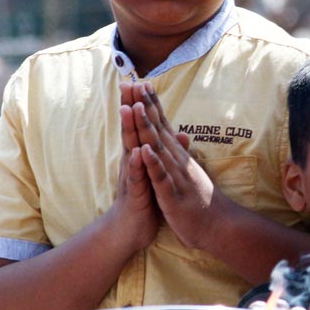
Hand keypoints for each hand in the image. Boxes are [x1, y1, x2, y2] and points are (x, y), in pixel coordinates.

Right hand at [116, 83, 160, 250]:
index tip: (142, 80)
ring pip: (131, 148)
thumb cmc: (146, 199)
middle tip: (129, 82)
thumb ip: (166, 152)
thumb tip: (181, 134)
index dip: (141, 104)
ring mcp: (132, 176)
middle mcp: (133, 161)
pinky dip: (137, 165)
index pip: (141, 125)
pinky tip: (137, 152)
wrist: (132, 229)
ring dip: (130, 129)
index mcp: (141, 154)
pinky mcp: (136, 194)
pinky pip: (136, 178)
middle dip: (130, 106)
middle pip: (131, 129)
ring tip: (130, 108)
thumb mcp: (157, 173)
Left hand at [128, 82, 217, 249]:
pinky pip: (161, 177)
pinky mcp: (173, 195)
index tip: (142, 83)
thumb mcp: (190, 171)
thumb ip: (182, 152)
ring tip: (137, 107)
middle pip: (159, 129)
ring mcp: (176, 176)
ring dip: (148, 127)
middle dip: (147, 107)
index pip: (163, 124)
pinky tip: (144, 150)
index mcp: (178, 156)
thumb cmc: (201, 199)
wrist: (218, 225)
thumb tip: (181, 133)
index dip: (152, 104)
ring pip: (159, 148)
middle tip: (136, 83)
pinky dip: (153, 163)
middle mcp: (177, 160)